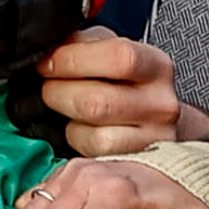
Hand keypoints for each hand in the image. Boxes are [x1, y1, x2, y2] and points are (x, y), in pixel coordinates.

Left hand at [31, 30, 185, 155]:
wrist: (154, 122)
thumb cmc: (125, 83)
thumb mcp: (111, 50)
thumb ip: (84, 43)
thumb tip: (51, 48)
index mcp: (156, 66)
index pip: (118, 58)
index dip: (72, 60)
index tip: (48, 63)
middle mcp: (160, 104)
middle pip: (96, 102)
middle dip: (58, 93)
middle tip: (49, 87)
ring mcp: (151, 140)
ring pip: (93, 135)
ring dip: (66, 120)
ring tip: (65, 108)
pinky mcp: (135, 164)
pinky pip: (93, 155)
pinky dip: (77, 141)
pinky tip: (81, 129)